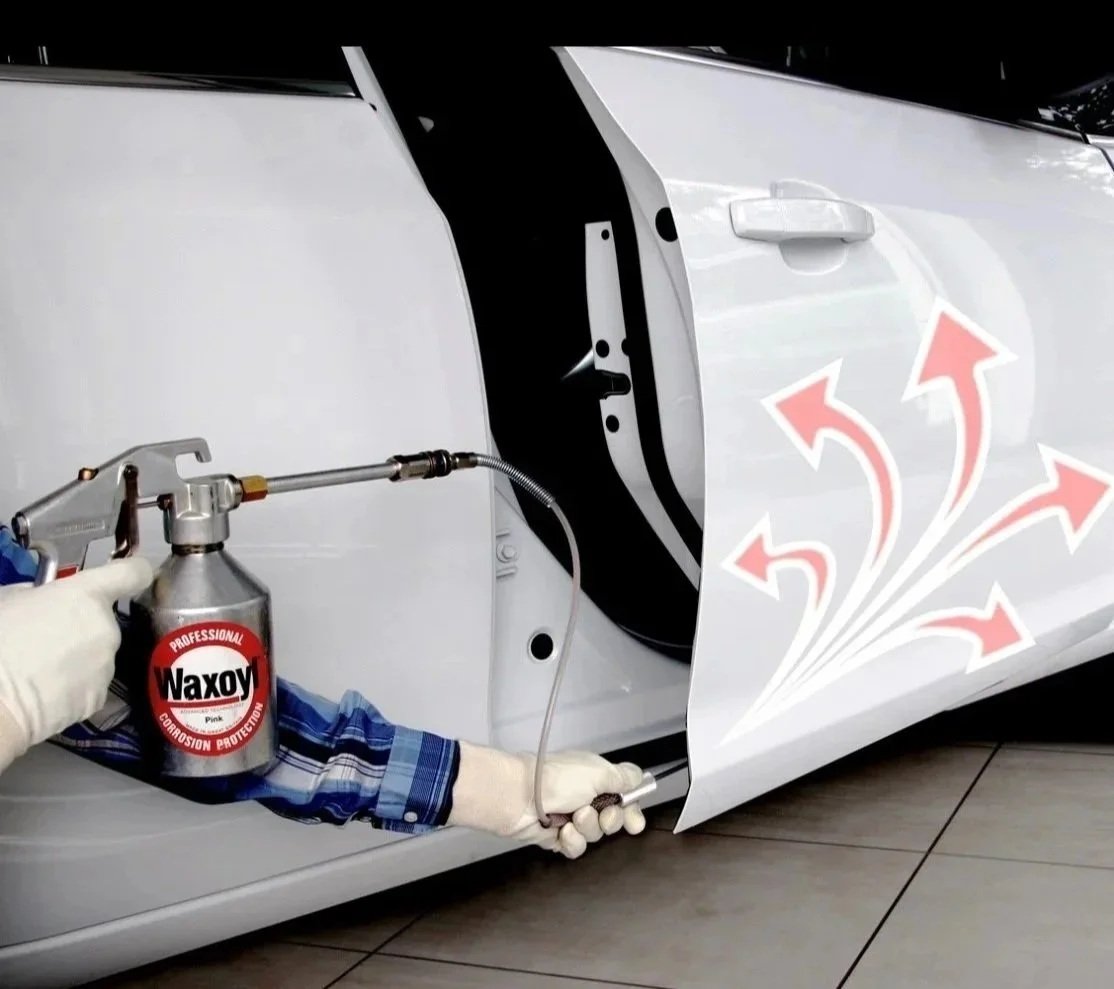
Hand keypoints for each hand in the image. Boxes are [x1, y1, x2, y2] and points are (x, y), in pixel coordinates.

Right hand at [0, 557, 154, 768]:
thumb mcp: (9, 600)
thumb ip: (40, 594)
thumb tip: (45, 600)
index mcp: (86, 596)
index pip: (133, 572)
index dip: (131, 571)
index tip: (128, 575)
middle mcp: (106, 628)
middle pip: (104, 622)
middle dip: (80, 628)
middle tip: (45, 639)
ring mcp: (106, 665)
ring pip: (97, 656)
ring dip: (77, 659)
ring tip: (40, 670)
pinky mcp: (98, 698)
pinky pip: (89, 685)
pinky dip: (73, 688)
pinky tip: (45, 692)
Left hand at [447, 741, 646, 858]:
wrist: (519, 796)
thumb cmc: (557, 779)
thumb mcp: (599, 772)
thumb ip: (624, 778)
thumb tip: (640, 777)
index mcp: (596, 777)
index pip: (623, 796)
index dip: (631, 811)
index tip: (634, 823)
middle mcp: (585, 796)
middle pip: (613, 819)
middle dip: (608, 820)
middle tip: (597, 813)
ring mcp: (571, 817)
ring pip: (595, 835)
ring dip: (587, 828)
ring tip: (572, 817)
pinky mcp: (557, 836)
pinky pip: (576, 847)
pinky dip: (572, 841)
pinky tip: (562, 832)